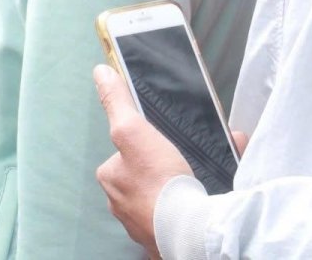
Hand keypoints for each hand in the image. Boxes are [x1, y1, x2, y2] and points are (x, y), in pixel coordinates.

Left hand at [94, 63, 192, 255]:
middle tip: (187, 162)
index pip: (126, 153)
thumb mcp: (133, 131)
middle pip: (145, 175)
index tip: (167, 147)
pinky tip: (211, 198)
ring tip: (204, 178)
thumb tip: (100, 72)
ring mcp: (145, 225)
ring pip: (164, 196)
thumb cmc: (158, 180)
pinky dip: (195, 205)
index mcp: (111, 180)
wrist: (189, 231)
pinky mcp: (168, 239)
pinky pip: (180, 216)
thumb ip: (117, 103)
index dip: (147, 145)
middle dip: (167, 166)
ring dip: (183, 186)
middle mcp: (121, 205)